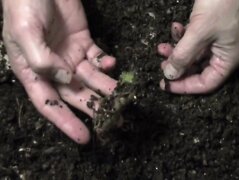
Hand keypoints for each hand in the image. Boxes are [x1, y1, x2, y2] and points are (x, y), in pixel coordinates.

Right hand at [2, 0, 116, 143]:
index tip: (84, 138)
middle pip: (75, 94)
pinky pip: (98, 58)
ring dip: (106, 87)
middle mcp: (53, 68)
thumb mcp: (25, 32)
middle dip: (95, 108)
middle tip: (116, 120)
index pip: (49, 103)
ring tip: (123, 96)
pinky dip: (107, 63)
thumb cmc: (23, 5)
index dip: (66, 122)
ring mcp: (70, 56)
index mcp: (32, 71)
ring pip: (91, 79)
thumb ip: (42, 59)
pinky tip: (112, 63)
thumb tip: (65, 79)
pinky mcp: (85, 43)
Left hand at [158, 0, 238, 93]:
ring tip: (162, 46)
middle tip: (161, 63)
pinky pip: (196, 40)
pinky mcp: (213, 28)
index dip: (184, 86)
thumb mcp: (199, 32)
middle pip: (198, 70)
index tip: (165, 84)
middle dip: (178, 66)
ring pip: (195, 54)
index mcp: (229, 60)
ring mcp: (220, 40)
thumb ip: (183, 55)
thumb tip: (170, 75)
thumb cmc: (221, 4)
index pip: (206, 84)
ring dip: (178, 50)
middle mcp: (226, 53)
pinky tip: (175, 27)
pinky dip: (184, 36)